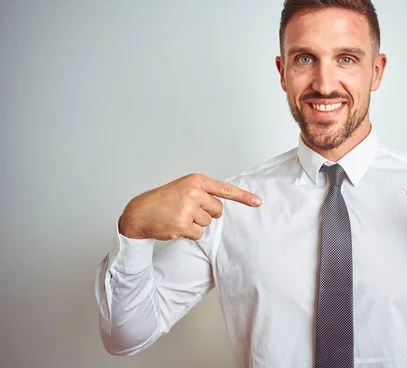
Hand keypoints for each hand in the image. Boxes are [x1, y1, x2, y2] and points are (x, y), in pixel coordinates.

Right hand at [119, 174, 261, 240]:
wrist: (140, 212)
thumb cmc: (164, 200)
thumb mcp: (184, 187)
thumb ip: (203, 192)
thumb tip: (222, 205)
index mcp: (196, 181)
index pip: (225, 189)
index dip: (243, 197)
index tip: (258, 202)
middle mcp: (194, 193)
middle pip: (218, 210)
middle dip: (207, 213)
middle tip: (188, 210)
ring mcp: (188, 209)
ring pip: (208, 223)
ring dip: (196, 223)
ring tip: (179, 216)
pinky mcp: (183, 224)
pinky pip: (198, 234)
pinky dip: (189, 233)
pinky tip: (176, 225)